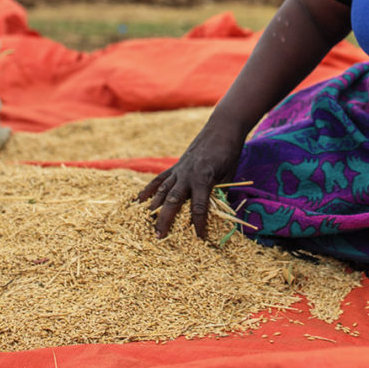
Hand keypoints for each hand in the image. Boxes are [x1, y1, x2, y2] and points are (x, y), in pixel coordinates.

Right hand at [136, 123, 244, 238]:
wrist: (222, 128)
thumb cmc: (229, 153)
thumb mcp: (229, 176)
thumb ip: (220, 194)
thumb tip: (217, 213)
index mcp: (203, 178)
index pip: (199, 207)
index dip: (199, 224)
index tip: (200, 239)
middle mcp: (187, 175)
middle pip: (173, 201)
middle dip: (166, 219)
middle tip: (159, 236)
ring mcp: (179, 170)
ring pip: (162, 190)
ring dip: (154, 207)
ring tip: (145, 222)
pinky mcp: (176, 166)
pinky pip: (159, 179)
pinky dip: (148, 189)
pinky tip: (139, 200)